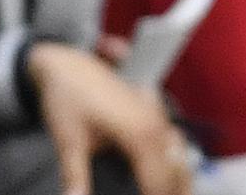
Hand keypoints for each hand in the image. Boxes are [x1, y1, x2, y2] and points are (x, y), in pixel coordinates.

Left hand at [25, 43, 191, 194]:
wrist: (67, 63)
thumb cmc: (67, 99)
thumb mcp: (69, 141)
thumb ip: (76, 176)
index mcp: (139, 133)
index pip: (159, 180)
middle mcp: (155, 123)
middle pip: (176, 169)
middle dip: (173, 191)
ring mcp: (156, 115)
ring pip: (178, 154)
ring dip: (176, 178)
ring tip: (173, 194)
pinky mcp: (151, 111)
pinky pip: (172, 141)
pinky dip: (172, 161)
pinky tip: (167, 174)